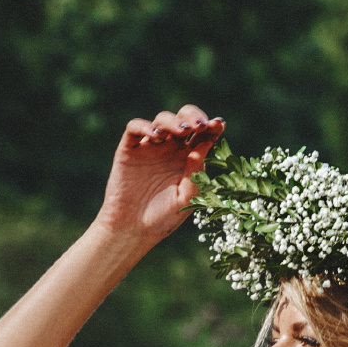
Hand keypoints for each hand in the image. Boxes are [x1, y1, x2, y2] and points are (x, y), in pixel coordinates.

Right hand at [95, 106, 223, 242]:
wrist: (132, 231)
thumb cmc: (162, 218)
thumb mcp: (187, 198)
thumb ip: (197, 173)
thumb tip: (206, 144)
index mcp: (188, 158)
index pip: (204, 134)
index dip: (212, 126)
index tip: (218, 125)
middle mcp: (170, 149)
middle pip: (184, 119)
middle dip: (193, 116)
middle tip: (199, 125)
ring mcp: (149, 148)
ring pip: (162, 120)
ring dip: (173, 121)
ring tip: (181, 132)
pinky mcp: (129, 150)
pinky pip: (134, 128)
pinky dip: (144, 126)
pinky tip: (155, 136)